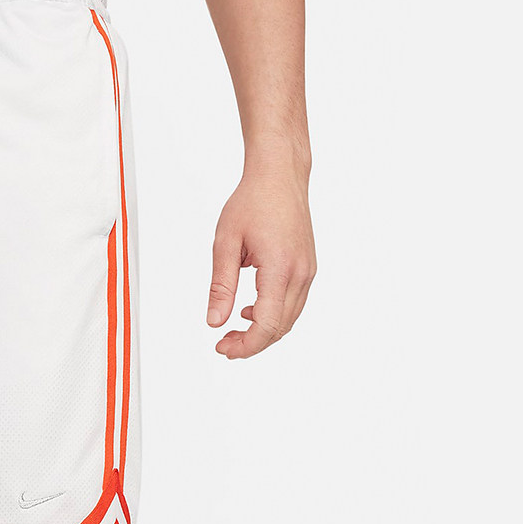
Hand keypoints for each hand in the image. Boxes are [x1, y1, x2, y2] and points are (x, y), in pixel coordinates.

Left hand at [206, 164, 315, 358]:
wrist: (279, 175)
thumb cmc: (253, 201)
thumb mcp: (225, 244)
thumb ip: (221, 287)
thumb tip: (214, 322)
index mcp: (280, 267)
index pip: (267, 324)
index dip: (245, 345)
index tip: (223, 348)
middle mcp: (300, 273)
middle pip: (279, 328)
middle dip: (251, 344)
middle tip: (224, 344)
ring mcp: (308, 271)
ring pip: (288, 320)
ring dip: (263, 332)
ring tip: (233, 330)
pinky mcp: (307, 268)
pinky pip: (293, 305)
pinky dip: (273, 316)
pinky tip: (250, 311)